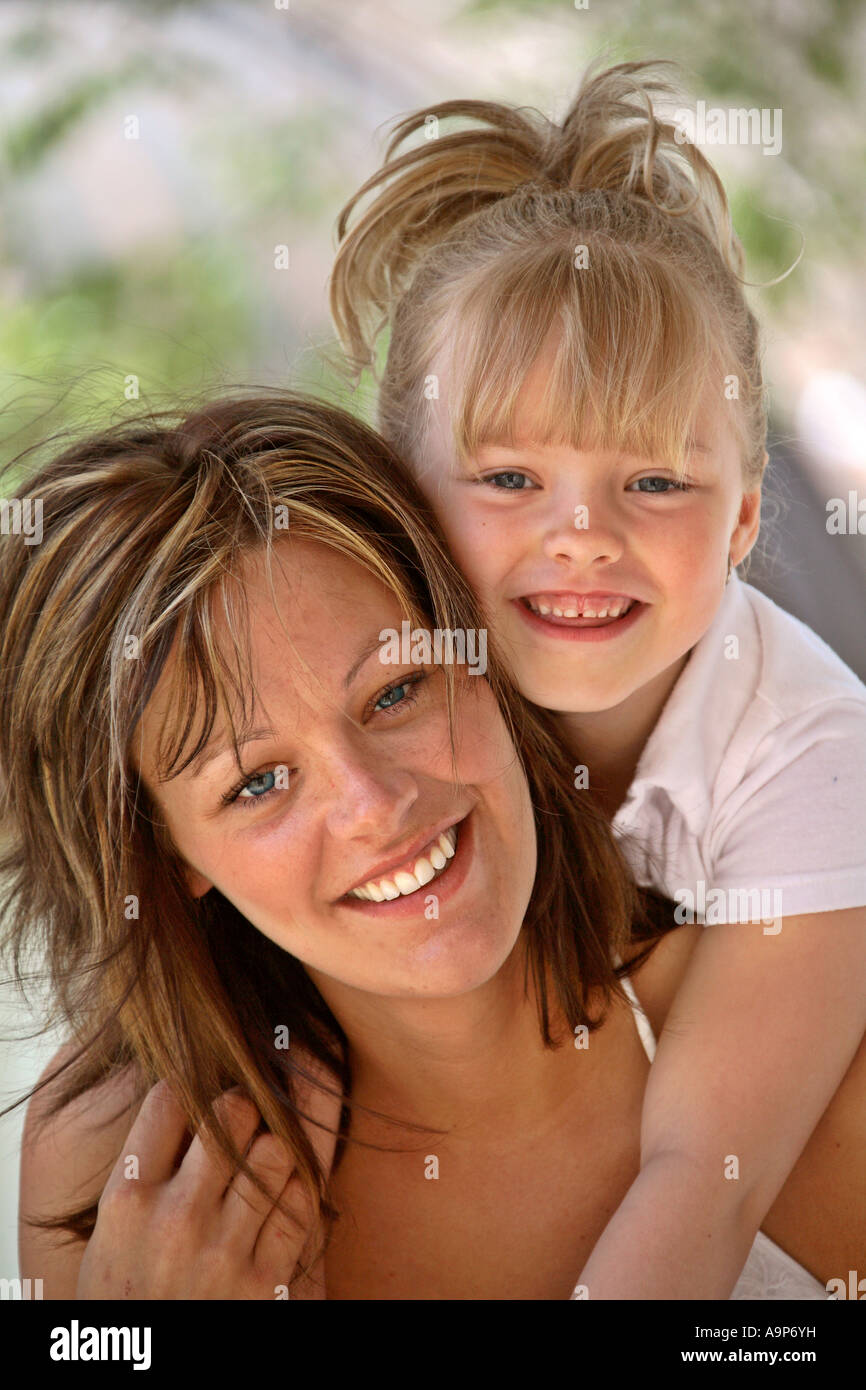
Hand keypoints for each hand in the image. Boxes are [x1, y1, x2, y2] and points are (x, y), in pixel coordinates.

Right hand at [76, 1054, 341, 1299]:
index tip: (195, 1096)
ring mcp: (224, 1251)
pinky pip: (301, 1205)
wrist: (144, 1381)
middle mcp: (176, 1219)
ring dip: (275, 1147)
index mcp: (127, 1202)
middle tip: (240, 1119)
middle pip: (232, 1114)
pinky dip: (299, 1191)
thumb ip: (140, 1176)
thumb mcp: (108, 1237)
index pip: (168, 1100)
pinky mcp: (264, 1282)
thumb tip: (181, 1103)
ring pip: (276, 1151)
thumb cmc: (126, 1303)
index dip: (186, 1087)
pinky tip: (282, 1197)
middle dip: (240, 1108)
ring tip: (265, 1157)